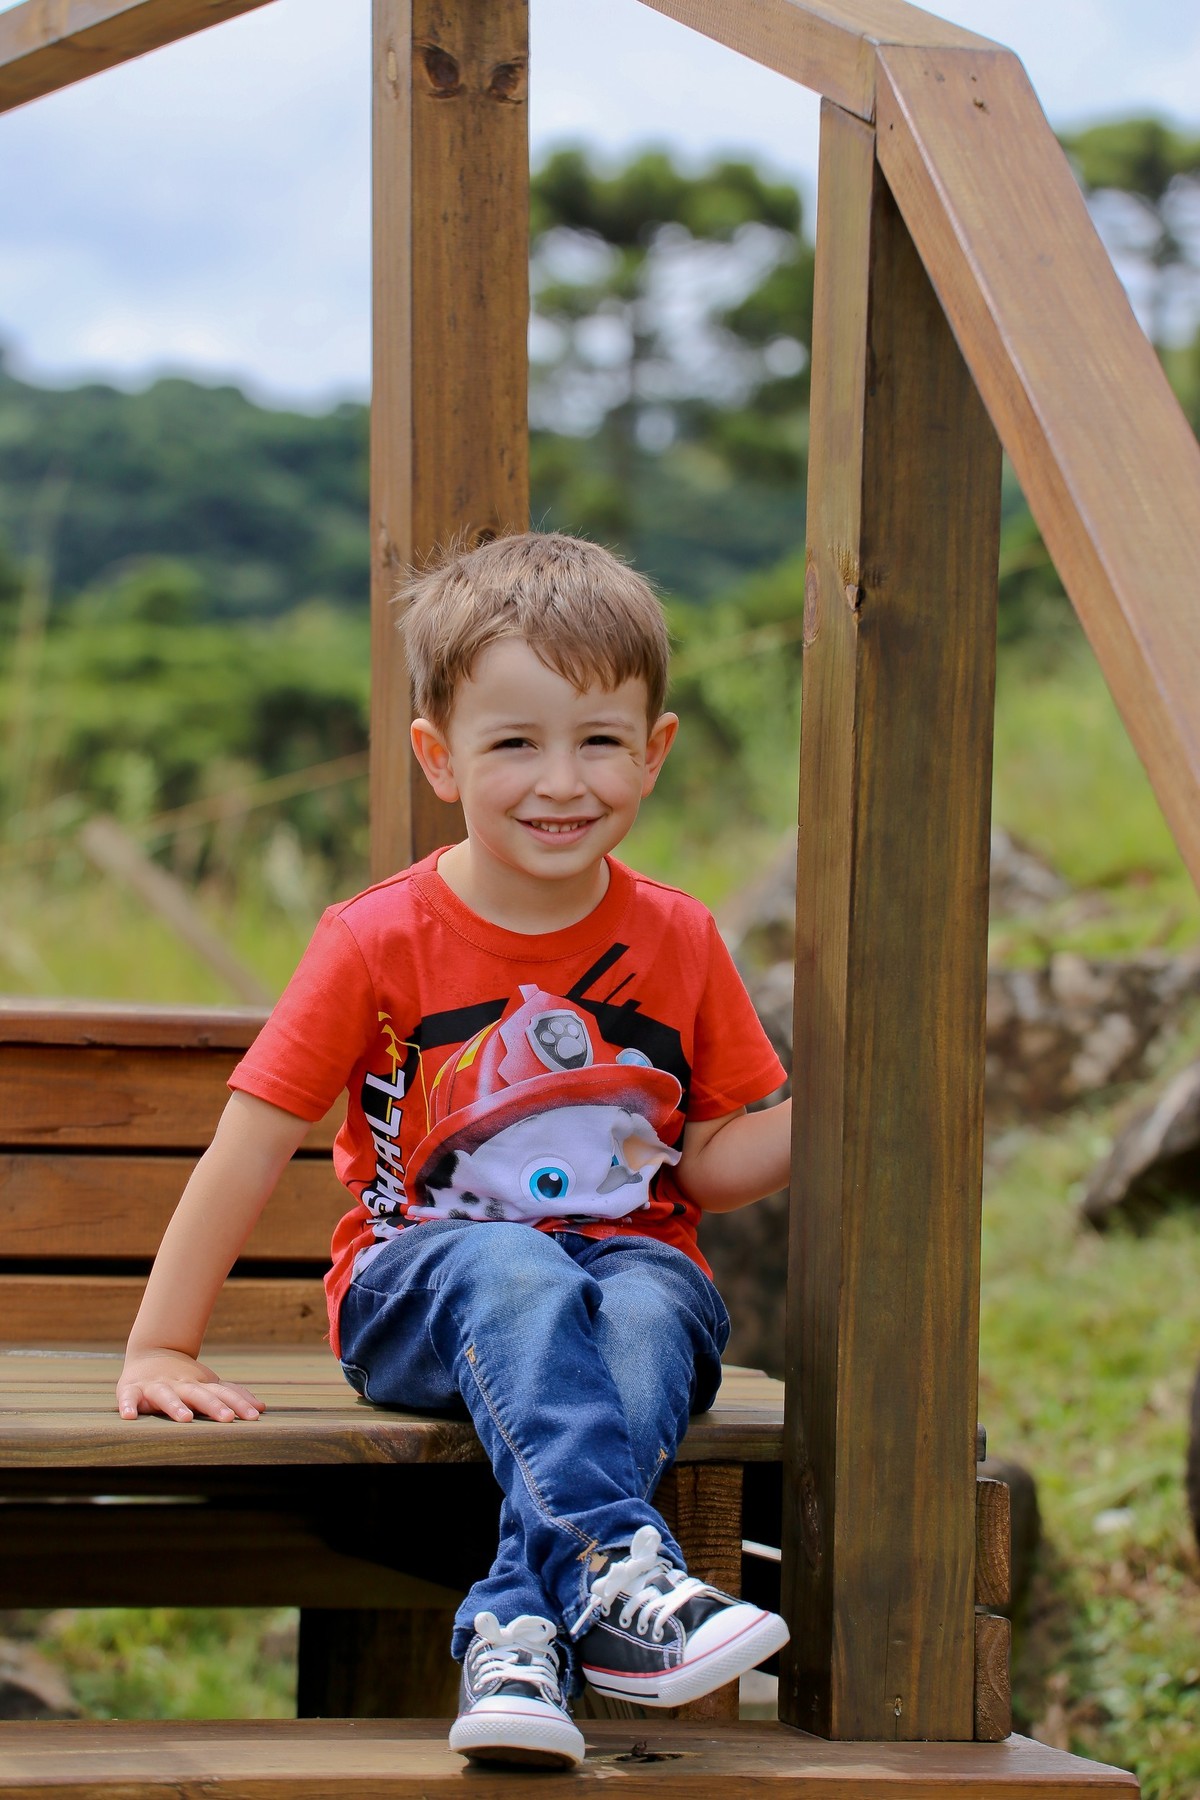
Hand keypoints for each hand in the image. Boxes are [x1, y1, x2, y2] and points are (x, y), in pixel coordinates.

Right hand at [116, 1349, 264, 1423]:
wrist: (151, 1352)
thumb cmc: (185, 1378)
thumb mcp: (209, 1386)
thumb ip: (233, 1395)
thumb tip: (262, 1408)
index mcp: (200, 1385)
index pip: (222, 1393)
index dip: (239, 1403)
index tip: (254, 1416)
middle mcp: (180, 1385)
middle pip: (199, 1394)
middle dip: (213, 1405)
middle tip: (227, 1418)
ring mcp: (156, 1387)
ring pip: (166, 1396)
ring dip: (176, 1406)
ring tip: (186, 1418)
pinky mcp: (131, 1390)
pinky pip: (128, 1398)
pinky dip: (128, 1405)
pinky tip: (130, 1417)